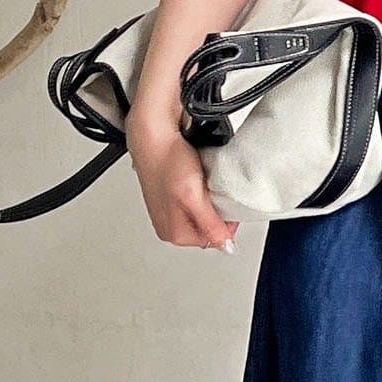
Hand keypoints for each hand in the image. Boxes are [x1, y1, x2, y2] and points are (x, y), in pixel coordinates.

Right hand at [126, 118, 237, 250]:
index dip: (227, 221)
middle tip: (212, 191)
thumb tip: (226, 247)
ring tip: (202, 183)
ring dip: (210, 200)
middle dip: (217, 211)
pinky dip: (202, 190)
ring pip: (204, 213)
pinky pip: (197, 200)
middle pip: (209, 227)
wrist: (153, 134)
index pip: (216, 239)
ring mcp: (169, 211)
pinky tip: (198, 179)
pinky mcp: (172, 197)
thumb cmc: (166, 160)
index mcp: (174, 233)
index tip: (227, 203)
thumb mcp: (193, 197)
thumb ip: (210, 225)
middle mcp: (169, 226)